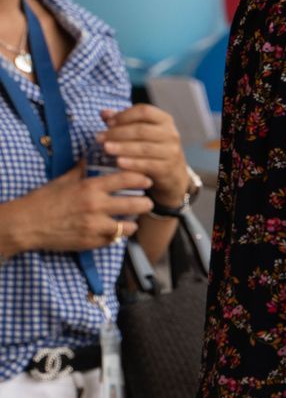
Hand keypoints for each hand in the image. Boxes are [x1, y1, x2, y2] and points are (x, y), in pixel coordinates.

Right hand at [0, 163, 153, 255]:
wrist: (26, 224)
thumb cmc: (44, 200)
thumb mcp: (64, 180)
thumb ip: (82, 169)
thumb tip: (92, 155)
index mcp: (90, 187)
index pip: (127, 179)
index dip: (142, 179)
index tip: (147, 180)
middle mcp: (96, 206)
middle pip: (136, 204)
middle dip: (145, 203)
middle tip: (146, 202)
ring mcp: (95, 226)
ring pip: (130, 226)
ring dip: (133, 223)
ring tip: (132, 220)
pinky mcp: (92, 242)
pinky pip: (115, 239)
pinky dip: (117, 235)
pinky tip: (115, 230)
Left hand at [100, 105, 189, 206]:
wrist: (172, 172)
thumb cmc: (152, 146)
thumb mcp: (141, 131)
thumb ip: (123, 121)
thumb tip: (104, 113)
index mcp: (164, 120)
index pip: (144, 111)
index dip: (124, 115)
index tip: (108, 122)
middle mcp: (171, 133)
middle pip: (142, 130)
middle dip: (118, 133)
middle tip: (99, 138)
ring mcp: (171, 151)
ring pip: (144, 147)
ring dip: (122, 147)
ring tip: (105, 148)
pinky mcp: (168, 167)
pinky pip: (148, 164)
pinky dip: (132, 163)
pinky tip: (118, 162)